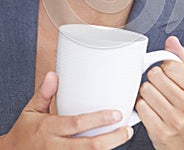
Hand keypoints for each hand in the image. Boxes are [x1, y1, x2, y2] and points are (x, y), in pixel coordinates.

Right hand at [2, 72, 132, 149]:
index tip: (116, 114)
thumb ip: (44, 93)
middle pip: (89, 146)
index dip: (98, 120)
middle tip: (126, 129)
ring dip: (109, 148)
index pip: (77, 123)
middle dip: (112, 139)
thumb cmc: (25, 131)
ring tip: (123, 136)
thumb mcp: (31, 110)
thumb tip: (53, 75)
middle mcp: (56, 146)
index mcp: (50, 128)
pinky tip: (108, 147)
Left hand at [136, 36, 183, 149]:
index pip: (169, 65)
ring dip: (145, 94)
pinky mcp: (161, 131)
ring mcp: (175, 119)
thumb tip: (172, 40)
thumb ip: (180, 61)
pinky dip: (141, 107)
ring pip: (145, 90)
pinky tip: (149, 110)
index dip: (163, 68)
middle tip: (158, 88)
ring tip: (154, 100)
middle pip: (154, 75)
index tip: (165, 75)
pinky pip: (140, 107)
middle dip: (152, 80)